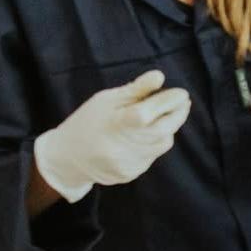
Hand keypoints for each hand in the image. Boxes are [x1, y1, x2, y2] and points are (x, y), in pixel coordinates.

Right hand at [33, 70, 190, 202]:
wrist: (67, 157)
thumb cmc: (88, 121)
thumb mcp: (106, 100)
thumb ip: (135, 90)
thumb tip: (160, 76)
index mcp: (111, 124)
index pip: (145, 114)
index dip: (167, 103)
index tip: (181, 93)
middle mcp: (119, 148)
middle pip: (162, 131)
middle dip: (178, 114)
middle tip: (183, 101)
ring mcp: (126, 164)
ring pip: (162, 143)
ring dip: (168, 127)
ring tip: (163, 115)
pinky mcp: (130, 174)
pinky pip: (153, 154)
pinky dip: (155, 141)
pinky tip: (145, 134)